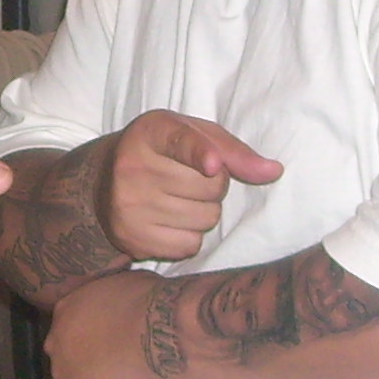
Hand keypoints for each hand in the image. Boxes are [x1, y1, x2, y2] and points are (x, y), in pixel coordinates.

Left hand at [45, 270, 170, 378]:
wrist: (157, 334)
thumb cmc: (145, 301)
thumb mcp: (116, 284)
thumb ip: (103, 300)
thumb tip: (113, 302)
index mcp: (64, 312)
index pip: (68, 329)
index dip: (89, 337)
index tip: (108, 339)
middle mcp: (57, 347)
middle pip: (67, 359)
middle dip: (87, 361)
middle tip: (116, 360)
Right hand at [100, 111, 282, 261]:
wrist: (104, 183)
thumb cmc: (162, 152)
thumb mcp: (194, 135)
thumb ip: (234, 151)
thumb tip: (274, 172)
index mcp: (151, 132)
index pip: (180, 142)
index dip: (199, 153)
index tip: (213, 164)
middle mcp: (133, 168)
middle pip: (211, 187)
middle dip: (214, 185)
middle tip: (189, 178)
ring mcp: (129, 206)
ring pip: (206, 219)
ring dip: (203, 212)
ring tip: (177, 198)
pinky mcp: (132, 238)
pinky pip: (191, 245)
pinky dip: (190, 236)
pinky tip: (169, 220)